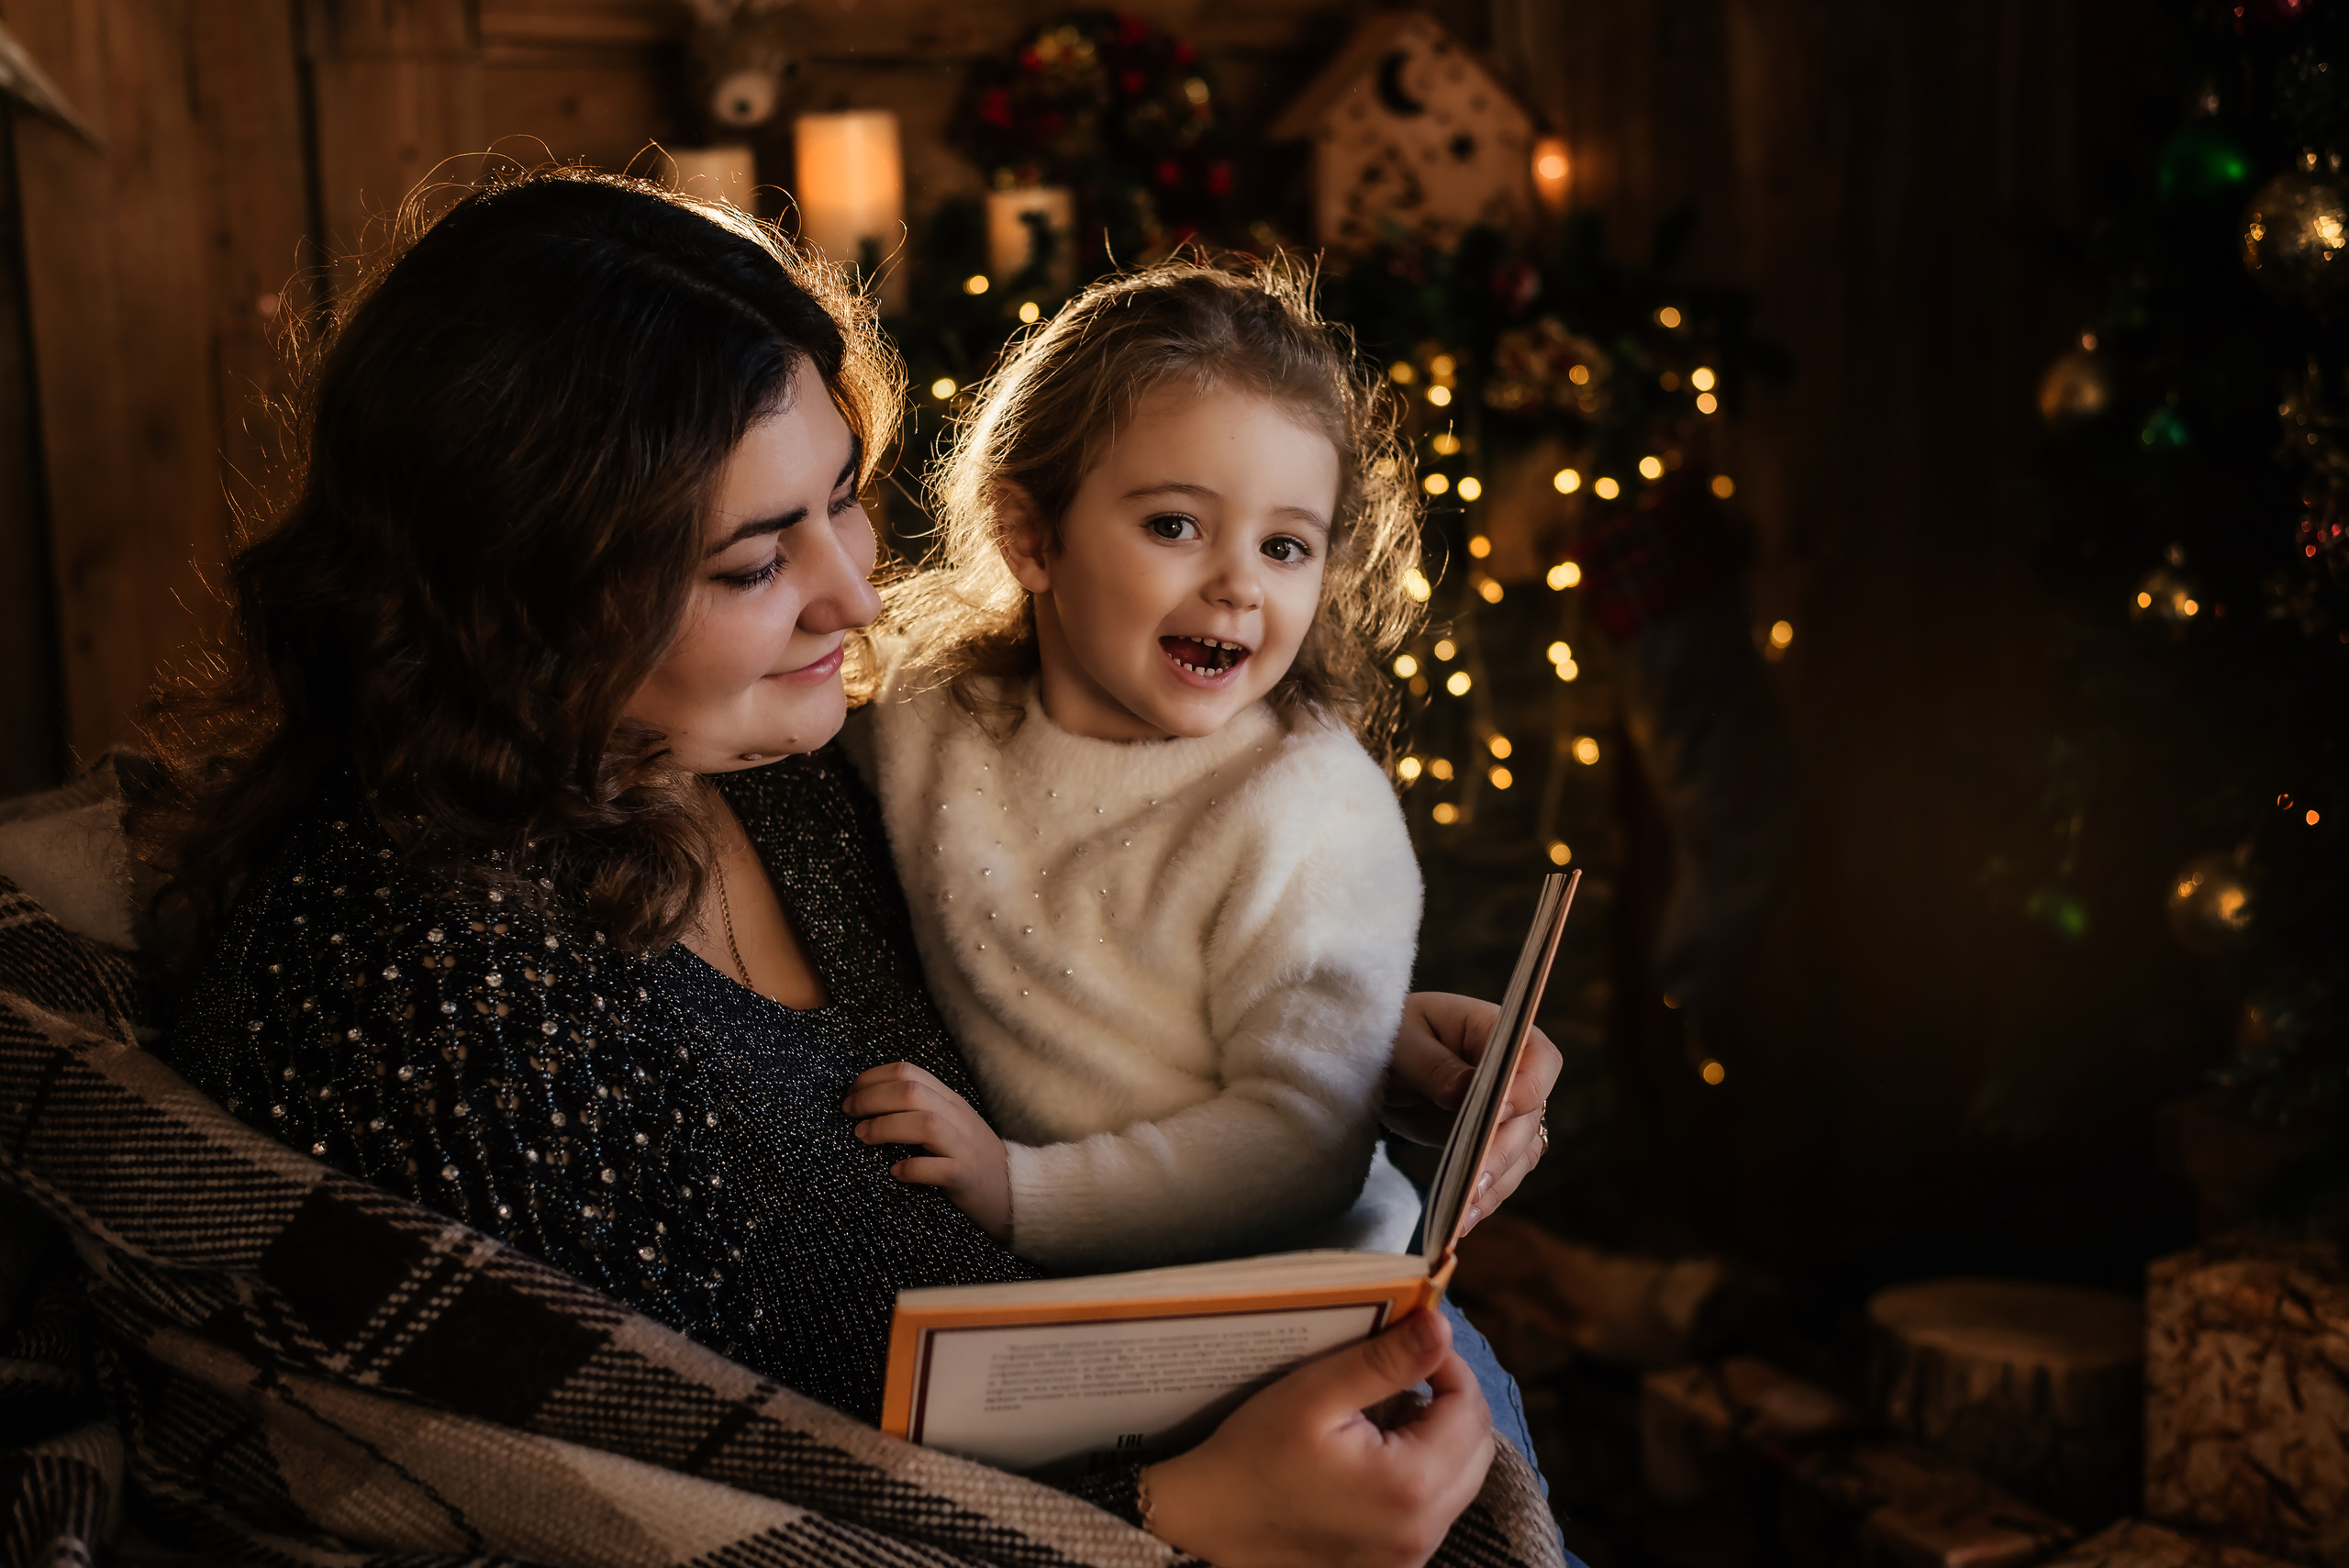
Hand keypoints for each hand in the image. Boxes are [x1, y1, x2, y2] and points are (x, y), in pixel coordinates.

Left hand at [844, 1062, 1011, 1239]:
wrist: (1012, 1191)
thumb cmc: (968, 1158)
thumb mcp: (948, 1124)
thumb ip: (919, 1109)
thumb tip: (868, 1101)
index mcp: (949, 1100)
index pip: (908, 1072)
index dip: (872, 1078)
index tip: (850, 1094)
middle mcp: (957, 1117)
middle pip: (912, 1092)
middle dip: (871, 1099)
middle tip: (848, 1114)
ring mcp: (964, 1146)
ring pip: (925, 1123)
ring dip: (886, 1127)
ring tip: (862, 1136)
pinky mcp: (966, 1177)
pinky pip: (938, 1168)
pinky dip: (912, 1168)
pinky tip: (896, 1172)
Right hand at [1141, 1309, 1493, 1567]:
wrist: (1208, 1523)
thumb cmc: (1252, 1456)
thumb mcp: (1314, 1394)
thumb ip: (1384, 1361)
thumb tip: (1441, 1327)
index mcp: (1411, 1485)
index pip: (1470, 1410)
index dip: (1447, 1366)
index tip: (1409, 1345)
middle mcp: (1422, 1531)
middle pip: (1477, 1449)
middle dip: (1449, 1403)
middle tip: (1398, 1379)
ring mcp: (1409, 1556)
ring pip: (1461, 1481)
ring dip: (1437, 1440)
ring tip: (1382, 1417)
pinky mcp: (1392, 1566)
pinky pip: (1434, 1511)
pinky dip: (1421, 1476)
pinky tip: (1374, 1459)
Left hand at [1380, 991, 1560, 1236]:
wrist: (1382, 1064)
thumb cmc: (1393, 1037)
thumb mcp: (1402, 1043)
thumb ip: (1434, 1065)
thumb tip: (1466, 1089)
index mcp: (1497, 1031)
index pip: (1538, 1057)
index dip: (1528, 1086)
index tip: (1500, 1111)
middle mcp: (1514, 1073)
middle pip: (1530, 1115)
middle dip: (1502, 1150)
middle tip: (1475, 1179)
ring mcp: (1508, 1111)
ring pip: (1522, 1152)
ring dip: (1496, 1183)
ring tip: (1463, 1209)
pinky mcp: (1493, 1142)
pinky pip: (1502, 1174)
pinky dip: (1484, 1197)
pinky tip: (1461, 1218)